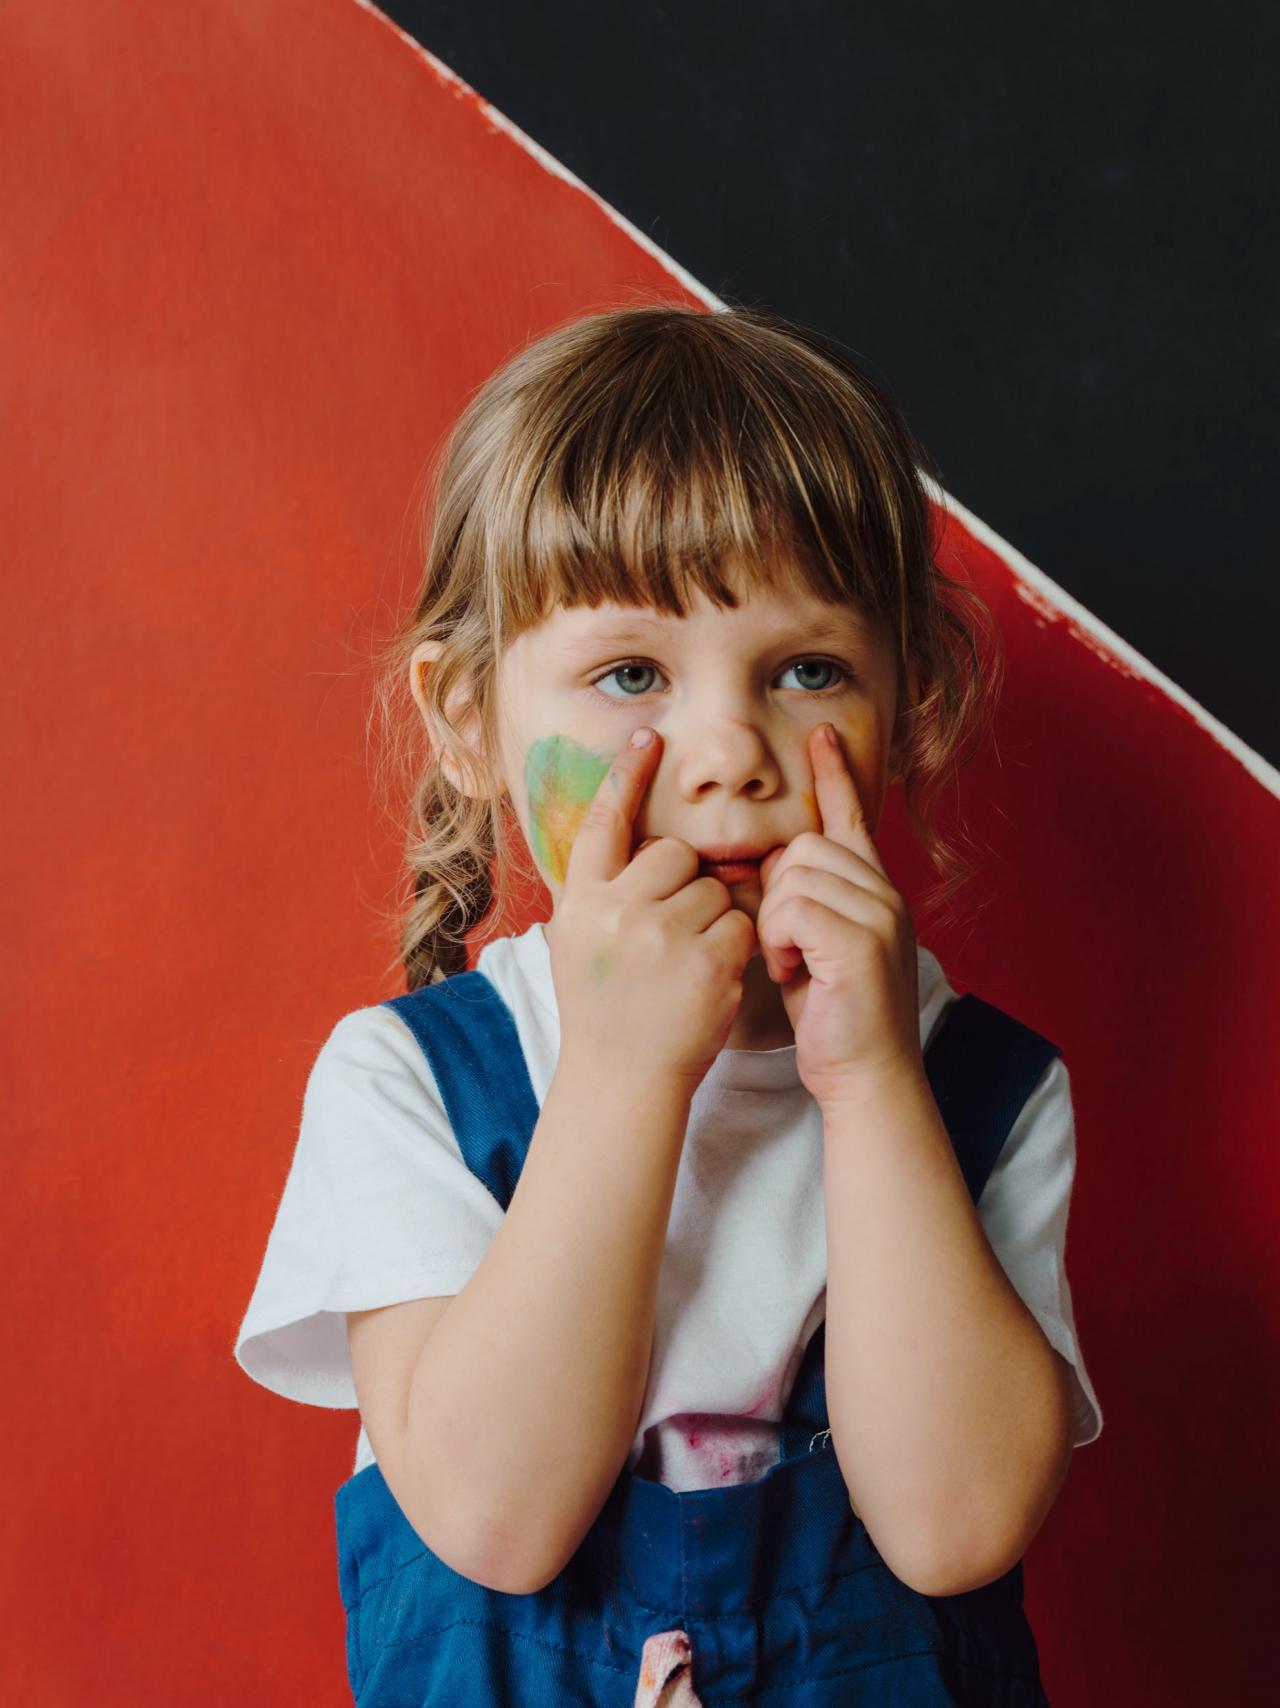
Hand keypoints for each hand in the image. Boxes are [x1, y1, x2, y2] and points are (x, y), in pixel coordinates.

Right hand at [546, 728, 756, 1090]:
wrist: (621, 1079)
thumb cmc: (605, 1010)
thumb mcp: (580, 944)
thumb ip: (603, 894)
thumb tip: (637, 850)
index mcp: (581, 902)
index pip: (604, 823)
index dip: (626, 776)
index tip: (648, 736)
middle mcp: (615, 911)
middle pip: (676, 854)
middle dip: (685, 885)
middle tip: (668, 936)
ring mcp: (661, 935)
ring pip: (715, 888)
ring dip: (712, 919)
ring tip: (683, 966)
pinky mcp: (707, 960)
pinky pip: (740, 922)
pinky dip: (736, 948)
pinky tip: (708, 979)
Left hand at [755, 723, 923, 1107]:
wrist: (870, 1079)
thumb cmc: (835, 1022)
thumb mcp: (816, 950)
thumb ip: (805, 905)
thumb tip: (772, 868)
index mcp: (875, 891)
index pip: (853, 817)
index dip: (836, 774)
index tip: (822, 734)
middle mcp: (884, 893)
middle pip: (802, 847)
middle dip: (776, 895)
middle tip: (787, 950)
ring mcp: (879, 914)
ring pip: (792, 876)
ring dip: (774, 924)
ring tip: (792, 965)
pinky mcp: (861, 941)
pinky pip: (791, 908)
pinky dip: (778, 942)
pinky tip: (792, 974)